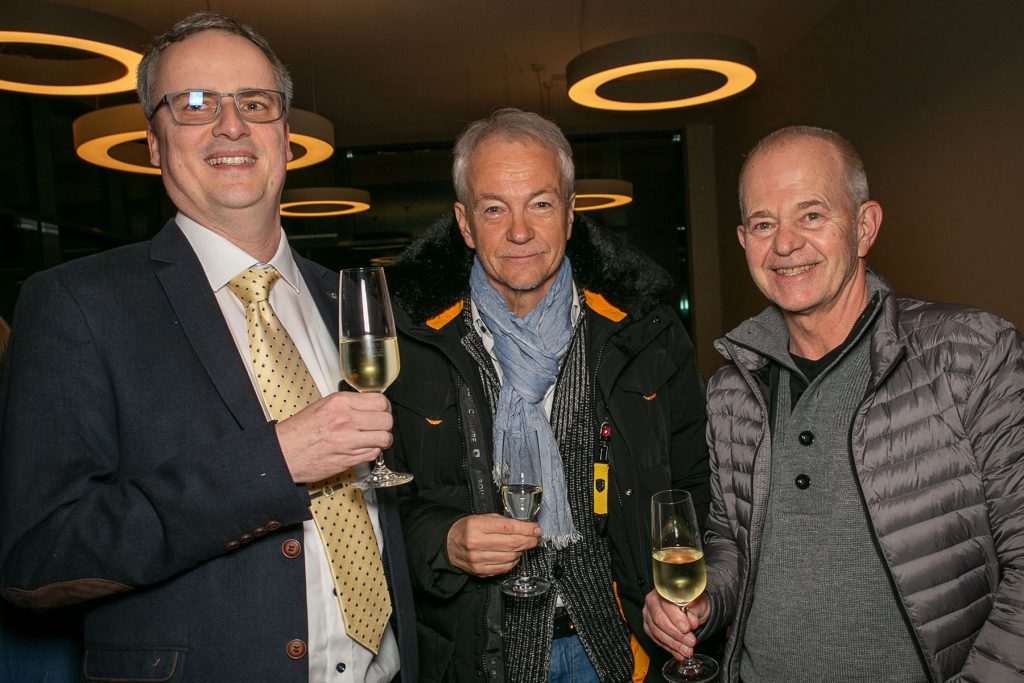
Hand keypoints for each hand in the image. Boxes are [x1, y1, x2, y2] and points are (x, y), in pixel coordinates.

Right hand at [276, 391, 392, 482]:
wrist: (283, 453)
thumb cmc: (298, 431)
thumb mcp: (322, 406)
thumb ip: (347, 404)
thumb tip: (368, 405)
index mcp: (339, 403)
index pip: (379, 401)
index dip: (384, 407)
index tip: (381, 411)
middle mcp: (346, 420)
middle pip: (386, 419)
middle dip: (385, 423)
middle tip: (379, 426)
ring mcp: (348, 440)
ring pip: (384, 438)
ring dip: (383, 439)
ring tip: (374, 438)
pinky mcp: (349, 459)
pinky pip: (374, 453)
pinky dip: (372, 452)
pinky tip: (363, 448)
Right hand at [446, 513, 541, 576]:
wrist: (449, 544)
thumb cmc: (468, 529)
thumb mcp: (482, 518)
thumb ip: (502, 522)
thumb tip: (525, 527)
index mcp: (476, 526)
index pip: (508, 527)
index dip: (526, 528)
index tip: (535, 529)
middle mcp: (476, 543)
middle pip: (512, 543)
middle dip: (528, 540)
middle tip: (536, 538)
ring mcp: (478, 559)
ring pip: (510, 556)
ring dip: (522, 551)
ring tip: (523, 545)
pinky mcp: (480, 571)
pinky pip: (504, 568)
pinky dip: (513, 561)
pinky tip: (514, 555)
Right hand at [643, 591, 707, 659]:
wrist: (691, 607)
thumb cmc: (693, 602)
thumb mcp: (698, 602)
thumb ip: (694, 610)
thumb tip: (691, 620)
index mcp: (663, 590)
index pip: (666, 605)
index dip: (676, 618)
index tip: (687, 628)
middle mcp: (652, 600)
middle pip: (659, 620)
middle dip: (676, 634)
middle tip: (691, 642)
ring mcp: (648, 614)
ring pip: (657, 632)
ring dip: (674, 644)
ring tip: (687, 651)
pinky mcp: (648, 626)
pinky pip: (656, 639)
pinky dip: (669, 648)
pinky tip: (679, 653)